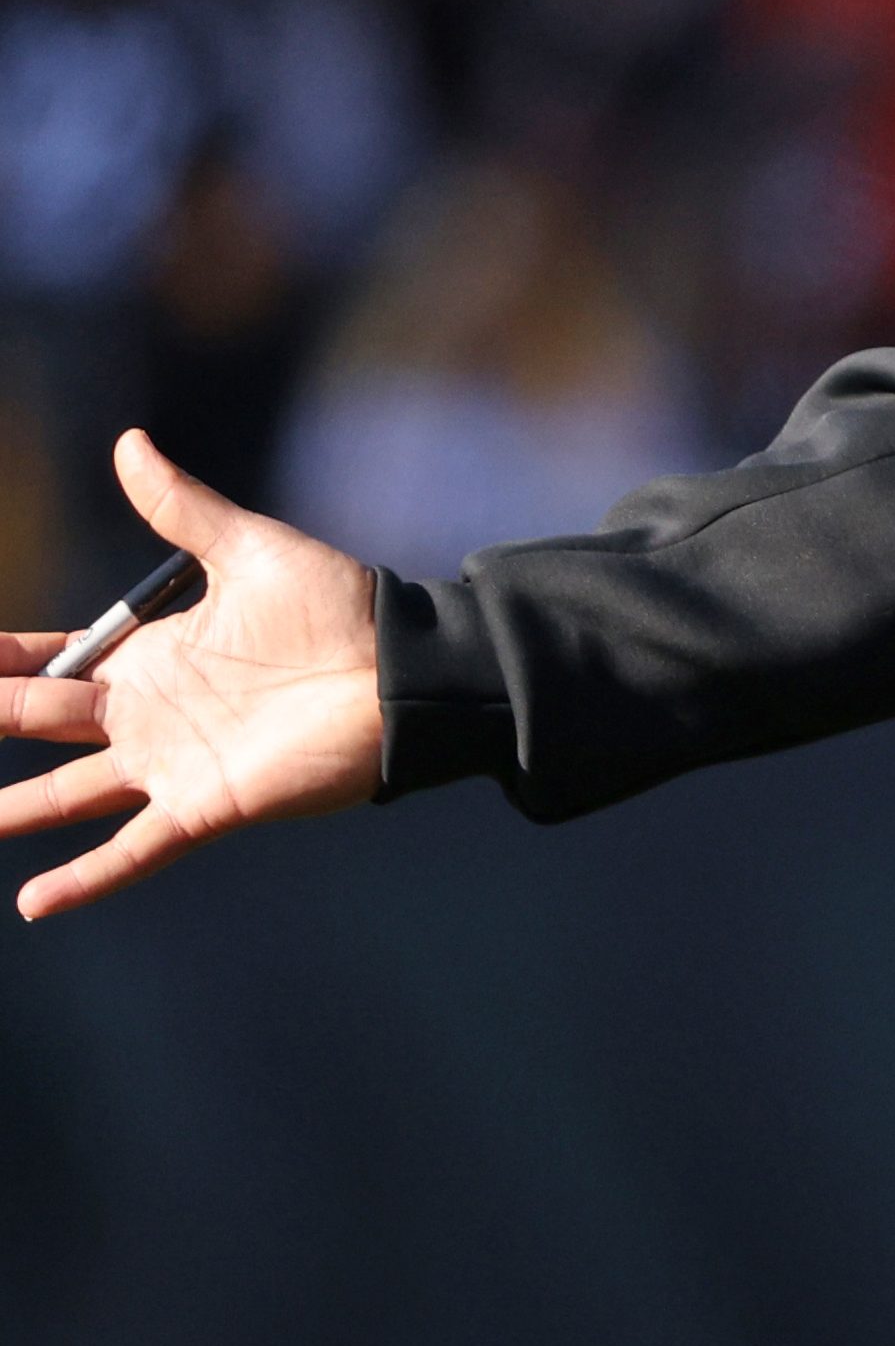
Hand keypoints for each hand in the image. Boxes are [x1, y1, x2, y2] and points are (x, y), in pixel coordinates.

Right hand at [0, 430, 384, 917]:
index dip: (0, 658)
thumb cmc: (338, 609)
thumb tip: (129, 442)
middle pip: (40, 719)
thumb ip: (182, 507)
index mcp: (152, 655)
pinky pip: (133, 849)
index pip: (51, 658)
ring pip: (67, 794)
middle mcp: (148, 714)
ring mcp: (171, 763)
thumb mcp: (248, 549)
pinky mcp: (204, 804)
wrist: (402, 670)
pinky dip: (86, 878)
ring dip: (13, 810)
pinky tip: (34, 903)